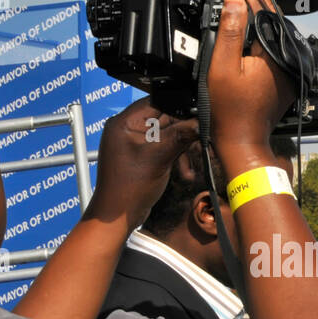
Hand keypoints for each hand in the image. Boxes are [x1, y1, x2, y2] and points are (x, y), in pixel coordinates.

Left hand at [85, 98, 198, 228]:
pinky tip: (186, 173)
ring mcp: (135, 142)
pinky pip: (164, 148)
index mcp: (124, 122)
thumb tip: (200, 121)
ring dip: (182, 149)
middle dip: (184, 134)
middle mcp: (128, 128)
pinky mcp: (142, 155)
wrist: (117, 216)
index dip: (179, 108)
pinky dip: (176, 158)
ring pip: (167, 135)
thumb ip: (180, 136)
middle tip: (200, 145)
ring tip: (191, 166)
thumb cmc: (129, 187)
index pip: (156, 102)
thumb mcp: (158, 158)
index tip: (198, 117)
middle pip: (164, 119)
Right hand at [206, 0, 296, 155]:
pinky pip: (272, 49)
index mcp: (274, 55)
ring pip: (272, 34)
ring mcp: (285, 72)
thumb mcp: (222, 67)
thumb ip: (229, 32)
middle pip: (271, 21)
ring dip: (257, 17)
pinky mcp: (280, 80)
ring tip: (242, 1)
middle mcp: (285, 61)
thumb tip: (234, 2)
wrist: (241, 141)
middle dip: (253, 0)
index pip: (263, 13)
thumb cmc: (230, 112)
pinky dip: (260, 35)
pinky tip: (248, 29)